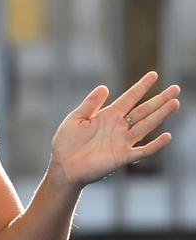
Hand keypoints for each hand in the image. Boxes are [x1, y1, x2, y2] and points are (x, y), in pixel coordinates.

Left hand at [50, 72, 179, 187]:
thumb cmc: (67, 142)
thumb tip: (105, 87)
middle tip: (176, 88)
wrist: (63, 165)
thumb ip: (90, 104)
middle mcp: (119, 127)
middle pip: (143, 111)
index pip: (129, 98)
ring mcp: (122, 142)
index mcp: (108, 115)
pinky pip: (142, 151)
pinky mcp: (122, 157)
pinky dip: (155, 145)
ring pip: (146, 126)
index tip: (153, 74)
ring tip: (175, 103)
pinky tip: (167, 136)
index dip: (141, 86)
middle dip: (159, 100)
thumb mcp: (76, 118)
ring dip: (161, 115)